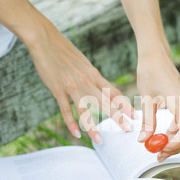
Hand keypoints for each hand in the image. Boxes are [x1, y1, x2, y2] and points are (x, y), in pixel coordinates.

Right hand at [26, 20, 133, 142]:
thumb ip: (91, 76)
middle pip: (105, 102)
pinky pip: (66, 110)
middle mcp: (86, 81)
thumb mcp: (82, 63)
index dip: (124, 104)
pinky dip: (71, 123)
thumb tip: (99, 86)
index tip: (134, 115)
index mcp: (93, 74)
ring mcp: (72, 86)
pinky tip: (76, 134)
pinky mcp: (58, 89)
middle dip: (117, 116)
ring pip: (85, 110)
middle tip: (127, 129)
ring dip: (93, 126)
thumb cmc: (63, 51)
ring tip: (100, 140)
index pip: (113, 92)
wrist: (44, 39)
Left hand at [136, 43, 179, 160]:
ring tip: (155, 147)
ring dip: (173, 140)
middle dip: (173, 146)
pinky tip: (160, 135)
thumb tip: (144, 141)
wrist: (155, 55)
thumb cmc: (149, 73)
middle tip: (157, 155)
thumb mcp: (146, 100)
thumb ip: (147, 122)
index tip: (160, 152)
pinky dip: (173, 131)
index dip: (174, 145)